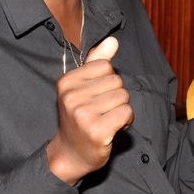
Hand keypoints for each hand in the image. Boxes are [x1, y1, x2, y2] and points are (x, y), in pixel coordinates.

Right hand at [47, 37, 132, 184]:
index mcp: (67, 82)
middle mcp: (72, 96)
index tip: (96, 97)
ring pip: (124, 97)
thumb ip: (97, 62)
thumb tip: (113, 40)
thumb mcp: (82, 87)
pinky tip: (113, 128)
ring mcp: (83, 114)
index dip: (108, 81)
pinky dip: (126, 121)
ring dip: (122, 109)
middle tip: (102, 112)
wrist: (70, 153)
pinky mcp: (97, 130)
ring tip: (106, 120)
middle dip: (116, 96)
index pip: (106, 65)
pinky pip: (127, 113)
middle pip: (117, 81)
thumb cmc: (80, 117)